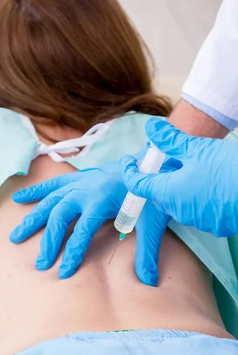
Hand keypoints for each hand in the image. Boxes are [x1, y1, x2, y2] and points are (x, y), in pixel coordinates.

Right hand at [10, 153, 175, 285]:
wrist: (153, 163)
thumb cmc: (151, 193)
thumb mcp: (152, 222)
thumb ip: (148, 252)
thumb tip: (149, 281)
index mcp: (103, 198)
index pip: (83, 230)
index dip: (73, 252)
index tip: (64, 272)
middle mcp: (86, 189)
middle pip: (59, 216)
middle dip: (49, 241)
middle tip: (41, 264)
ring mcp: (80, 182)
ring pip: (50, 202)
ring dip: (33, 220)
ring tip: (15, 237)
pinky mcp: (79, 178)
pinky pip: (53, 185)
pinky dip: (36, 191)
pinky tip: (18, 199)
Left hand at [122, 118, 237, 236]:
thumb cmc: (228, 169)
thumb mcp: (198, 148)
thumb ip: (171, 140)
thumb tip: (150, 129)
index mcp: (169, 191)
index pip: (138, 184)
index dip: (129, 171)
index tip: (127, 162)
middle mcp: (179, 210)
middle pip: (159, 194)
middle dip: (160, 178)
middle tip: (168, 161)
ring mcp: (198, 221)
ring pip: (180, 202)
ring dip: (181, 188)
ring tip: (195, 171)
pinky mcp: (216, 226)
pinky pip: (200, 211)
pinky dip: (200, 198)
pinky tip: (212, 186)